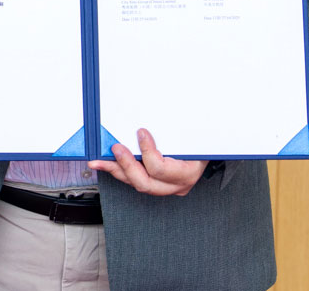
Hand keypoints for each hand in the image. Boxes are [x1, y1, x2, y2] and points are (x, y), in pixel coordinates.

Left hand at [87, 128, 204, 196]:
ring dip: (116, 170)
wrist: (209, 152)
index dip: (147, 152)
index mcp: (187, 173)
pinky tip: (107, 163)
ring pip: (137, 184)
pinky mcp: (157, 185)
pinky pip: (135, 181)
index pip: (160, 169)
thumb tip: (149, 121)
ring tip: (99, 161)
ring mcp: (166, 188)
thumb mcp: (192, 135)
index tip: (140, 133)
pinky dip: (120, 171)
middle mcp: (176, 185)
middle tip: (115, 148)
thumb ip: (175, 129)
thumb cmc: (201, 143)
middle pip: (145, 183)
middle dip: (126, 165)